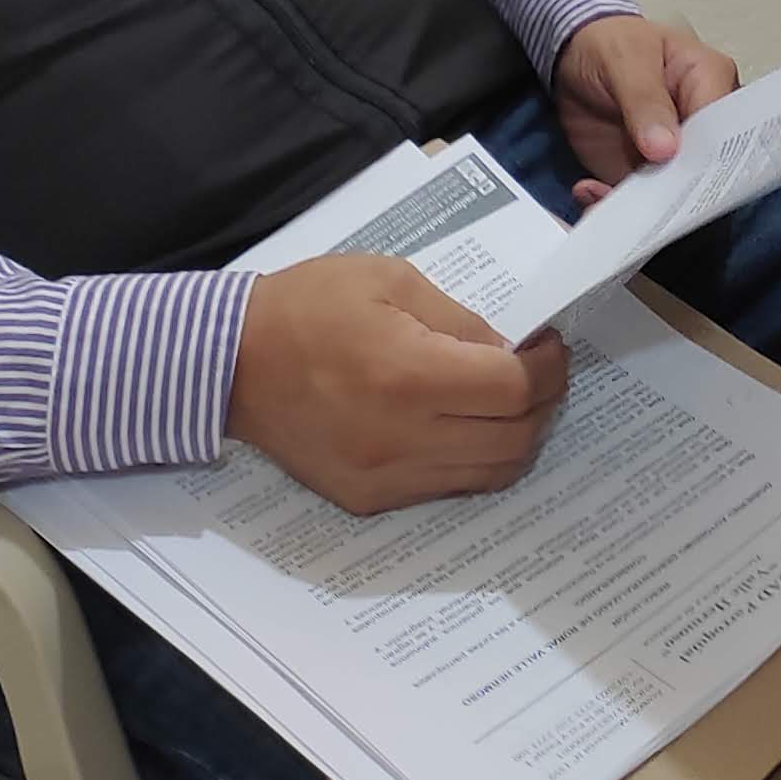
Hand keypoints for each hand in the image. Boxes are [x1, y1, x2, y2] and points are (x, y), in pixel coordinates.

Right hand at [226, 254, 571, 511]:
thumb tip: (511, 352)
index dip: (549, 368)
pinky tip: (460, 424)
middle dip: (543, 405)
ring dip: (514, 438)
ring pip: (487, 476)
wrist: (230, 363)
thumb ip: (460, 320)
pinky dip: (470, 459)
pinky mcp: (365, 499)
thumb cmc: (310, 306)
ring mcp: (383, 478)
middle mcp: (401, 439)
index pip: (514, 390)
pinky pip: (444, 488)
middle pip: (513, 442)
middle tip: (539, 372)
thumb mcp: (392, 280)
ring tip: (507, 400)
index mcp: (409, 376)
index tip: (550, 346)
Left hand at [553, 13, 741, 188]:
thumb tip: (667, 149)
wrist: (572, 55)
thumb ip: (646, 100)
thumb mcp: (626, 59)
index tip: (683, 180)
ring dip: (641, 207)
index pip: (725, 129)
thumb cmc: (610, 42)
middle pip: (705, 169)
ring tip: (604, 199)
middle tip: (644, 203)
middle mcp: (700, 123)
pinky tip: (590, 193)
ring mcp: (672, 152)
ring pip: (671, 194)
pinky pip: (637, 200)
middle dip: (676, 195)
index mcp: (711, 82)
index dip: (709, 159)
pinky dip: (613, 204)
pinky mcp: (643, 172)